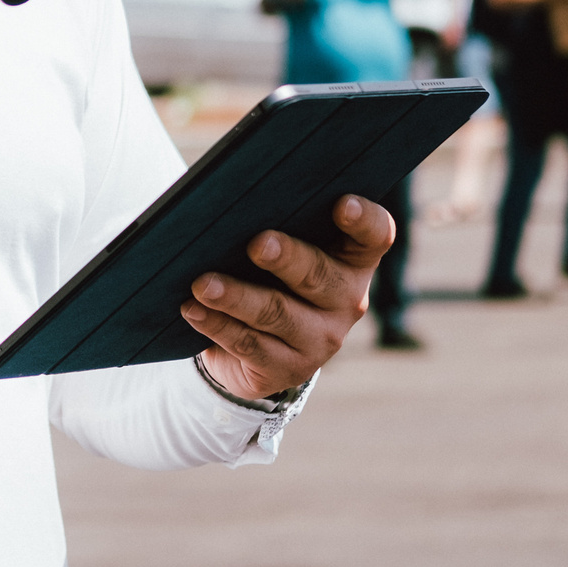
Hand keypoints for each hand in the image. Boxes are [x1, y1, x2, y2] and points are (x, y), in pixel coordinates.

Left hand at [181, 195, 393, 400]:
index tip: (343, 203)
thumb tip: (229, 198)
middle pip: (321, 276)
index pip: (375, 236)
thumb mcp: (281, 248)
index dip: (364, 220)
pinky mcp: (285, 368)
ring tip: (203, 284)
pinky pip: (249, 344)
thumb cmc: (267, 272)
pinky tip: (193, 309)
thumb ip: (274, 222)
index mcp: (352, 259)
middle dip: (288, 258)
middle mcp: (346, 300)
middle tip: (258, 243)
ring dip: (237, 297)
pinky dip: (216, 324)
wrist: (256, 343)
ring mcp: (320, 339)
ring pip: (278, 314)